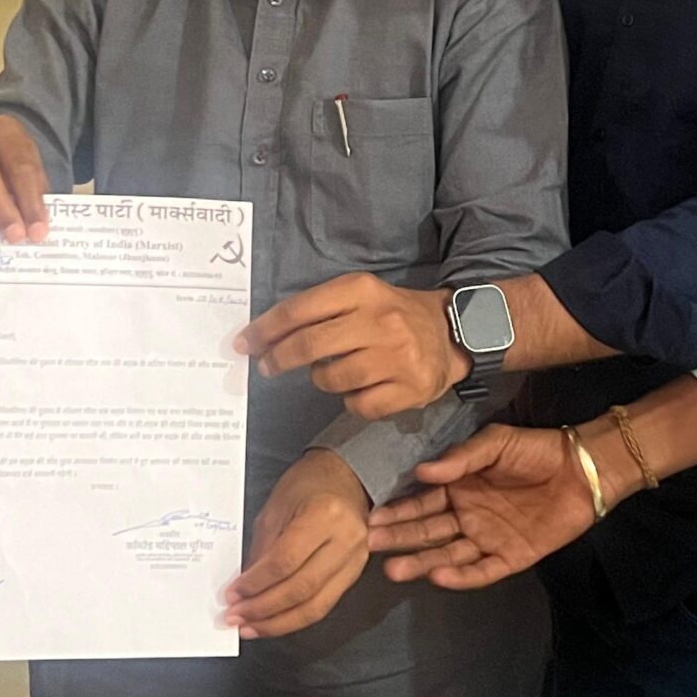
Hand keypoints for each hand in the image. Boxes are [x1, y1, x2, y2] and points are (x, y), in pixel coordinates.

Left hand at [223, 452, 370, 638]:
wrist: (346, 477)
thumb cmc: (308, 484)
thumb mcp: (276, 508)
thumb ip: (262, 549)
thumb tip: (244, 587)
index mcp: (324, 515)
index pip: (285, 561)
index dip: (255, 583)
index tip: (231, 594)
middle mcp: (346, 541)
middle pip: (301, 589)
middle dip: (263, 609)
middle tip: (235, 616)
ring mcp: (355, 561)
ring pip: (315, 606)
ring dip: (278, 623)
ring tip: (250, 628)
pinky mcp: (354, 575)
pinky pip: (324, 605)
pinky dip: (295, 618)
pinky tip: (273, 622)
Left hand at [238, 274, 468, 418]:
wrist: (452, 334)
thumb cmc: (392, 314)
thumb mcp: (359, 297)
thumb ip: (318, 311)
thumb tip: (264, 337)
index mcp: (362, 291)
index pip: (300, 310)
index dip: (265, 329)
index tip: (245, 343)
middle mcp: (380, 321)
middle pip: (309, 345)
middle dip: (278, 359)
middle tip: (266, 367)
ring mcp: (396, 357)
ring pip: (331, 379)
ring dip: (322, 379)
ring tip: (334, 372)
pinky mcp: (409, 389)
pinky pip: (358, 405)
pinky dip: (352, 401)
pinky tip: (362, 388)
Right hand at [369, 424, 593, 588]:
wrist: (582, 469)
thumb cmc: (537, 451)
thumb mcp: (496, 442)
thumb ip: (461, 457)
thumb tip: (421, 472)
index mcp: (459, 489)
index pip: (421, 503)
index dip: (397, 511)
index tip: (370, 517)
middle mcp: (467, 517)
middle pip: (428, 532)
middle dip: (400, 538)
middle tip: (371, 544)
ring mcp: (488, 540)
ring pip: (448, 555)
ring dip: (422, 562)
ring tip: (394, 569)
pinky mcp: (511, 558)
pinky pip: (482, 571)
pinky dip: (461, 576)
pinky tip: (438, 575)